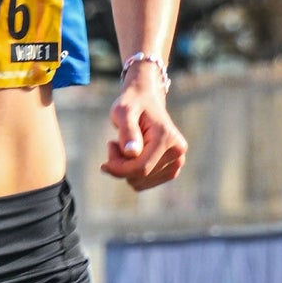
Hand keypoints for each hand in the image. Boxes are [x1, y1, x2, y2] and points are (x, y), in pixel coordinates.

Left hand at [102, 67, 186, 192]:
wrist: (145, 99)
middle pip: (141, 176)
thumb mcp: (123, 112)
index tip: (104, 163)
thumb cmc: (132, 104)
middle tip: (113, 145)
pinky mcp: (172, 169)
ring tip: (123, 146)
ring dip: (126, 170)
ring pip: (141, 182)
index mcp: (167, 137)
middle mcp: (177, 151)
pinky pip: (145, 183)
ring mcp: (178, 161)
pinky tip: (131, 155)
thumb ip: (127, 131)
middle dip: (121, 166)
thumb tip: (132, 153)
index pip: (141, 168)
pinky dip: (132, 174)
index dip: (118, 169)